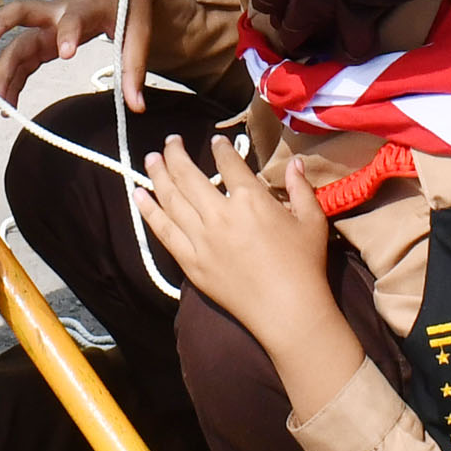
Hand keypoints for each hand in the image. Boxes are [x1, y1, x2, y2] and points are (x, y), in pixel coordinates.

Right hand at [0, 0, 153, 107]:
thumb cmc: (128, 3)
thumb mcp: (139, 32)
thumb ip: (134, 69)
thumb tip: (137, 108)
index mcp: (85, 7)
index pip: (73, 18)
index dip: (68, 34)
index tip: (66, 54)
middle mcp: (58, 13)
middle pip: (21, 13)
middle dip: (0, 25)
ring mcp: (47, 25)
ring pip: (17, 42)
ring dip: (2, 69)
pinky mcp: (44, 38)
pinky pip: (23, 58)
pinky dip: (13, 78)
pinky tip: (6, 103)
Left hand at [137, 133, 339, 355]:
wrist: (288, 310)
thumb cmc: (305, 265)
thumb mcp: (312, 220)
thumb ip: (300, 188)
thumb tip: (294, 162)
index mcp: (251, 199)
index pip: (229, 163)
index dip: (221, 148)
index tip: (216, 140)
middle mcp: (220, 215)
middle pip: (189, 175)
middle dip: (176, 154)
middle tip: (170, 141)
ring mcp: (201, 239)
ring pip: (171, 199)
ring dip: (158, 175)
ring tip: (151, 159)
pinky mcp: (191, 262)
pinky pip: (164, 231)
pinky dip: (149, 211)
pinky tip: (139, 195)